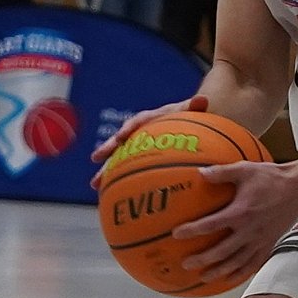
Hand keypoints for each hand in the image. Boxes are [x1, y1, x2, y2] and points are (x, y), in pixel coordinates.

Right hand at [90, 94, 208, 186]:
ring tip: (95, 184)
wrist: (186, 124)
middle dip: (107, 149)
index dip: (127, 129)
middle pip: (120, 141)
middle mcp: (138, 132)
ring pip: (118, 158)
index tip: (120, 137)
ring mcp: (135, 147)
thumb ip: (194, 107)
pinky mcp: (137, 159)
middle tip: (96, 158)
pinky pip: (126, 170)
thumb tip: (203, 100)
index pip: (136, 122)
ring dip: (106, 170)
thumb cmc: (187, 117)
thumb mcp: (190, 111)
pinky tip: (110, 197)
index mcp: (149, 119)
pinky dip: (118, 182)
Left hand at [171, 160, 297, 282]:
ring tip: (204, 277)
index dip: (192, 230)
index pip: (211, 225)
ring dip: (220, 270)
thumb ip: (221, 172)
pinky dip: (241, 273)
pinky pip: (254, 263)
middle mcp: (249, 230)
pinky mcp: (270, 243)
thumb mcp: (245, 170)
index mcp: (240, 212)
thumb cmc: (272, 177)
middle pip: (222, 251)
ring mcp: (260, 239)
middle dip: (203, 259)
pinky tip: (230, 278)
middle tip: (186, 264)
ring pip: (237, 262)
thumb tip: (200, 173)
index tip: (177, 234)